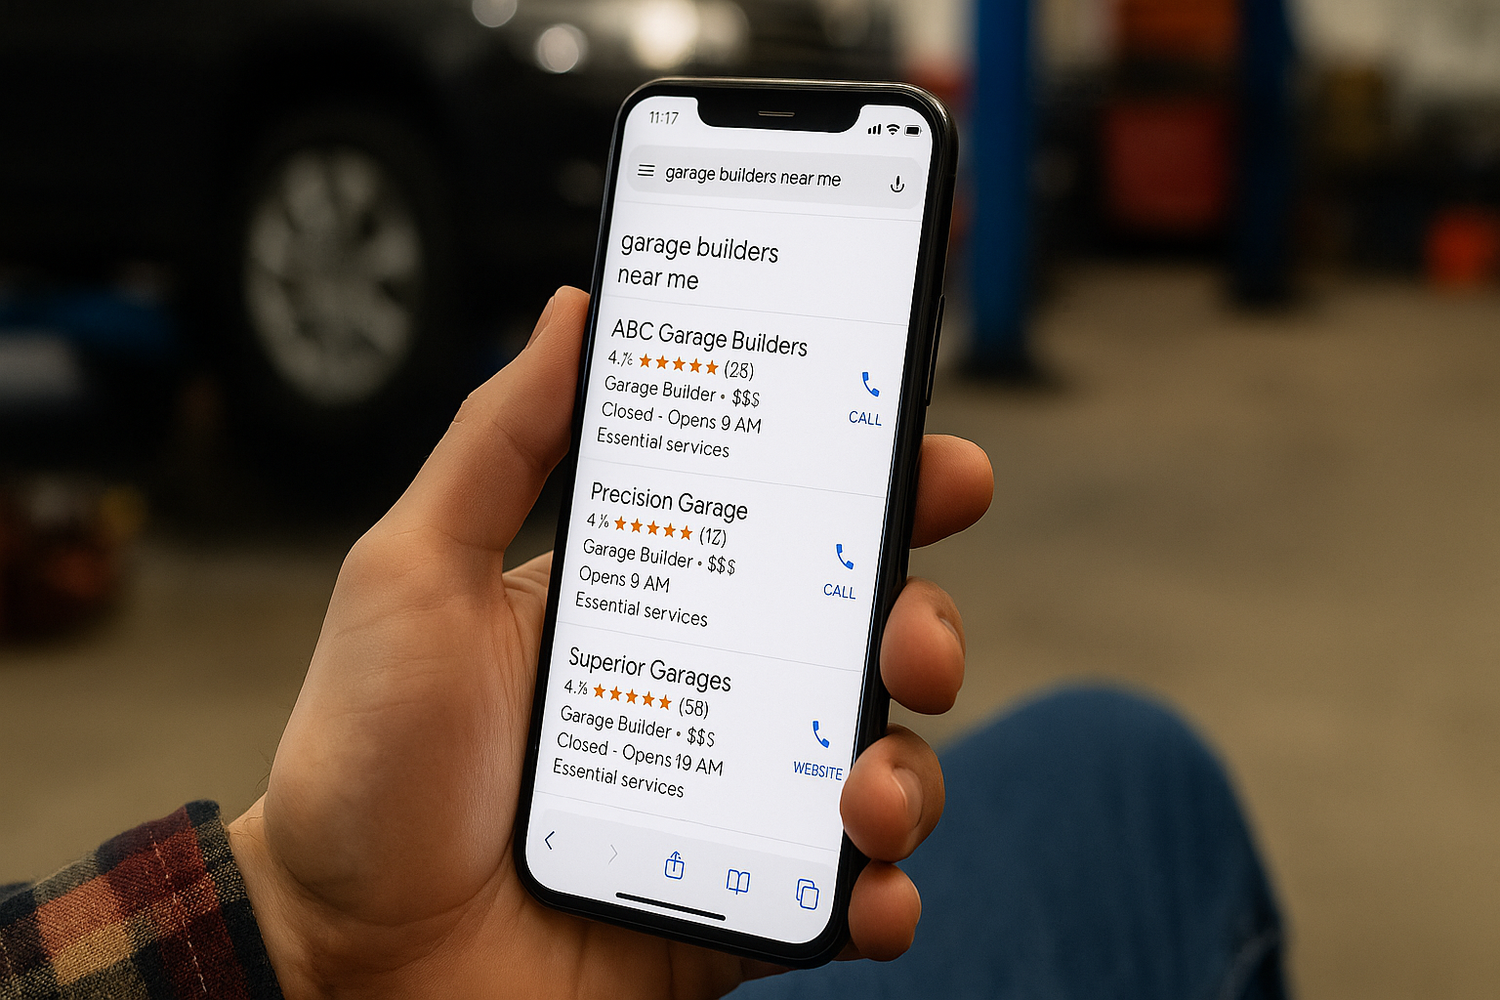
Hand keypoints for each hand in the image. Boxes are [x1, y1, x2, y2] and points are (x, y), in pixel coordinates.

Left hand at [228, 288, 992, 998]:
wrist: (343, 957)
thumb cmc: (363, 765)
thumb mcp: (413, 575)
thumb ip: (497, 444)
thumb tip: (573, 310)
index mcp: (649, 604)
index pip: (784, 528)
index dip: (876, 491)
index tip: (938, 462)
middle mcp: (706, 695)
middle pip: (859, 641)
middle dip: (923, 622)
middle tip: (906, 635)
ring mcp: (731, 804)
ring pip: (880, 763)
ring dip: (910, 769)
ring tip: (864, 793)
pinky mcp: (738, 905)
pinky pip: (850, 898)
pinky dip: (885, 895)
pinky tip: (866, 891)